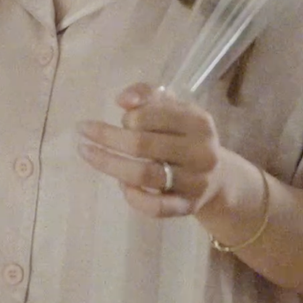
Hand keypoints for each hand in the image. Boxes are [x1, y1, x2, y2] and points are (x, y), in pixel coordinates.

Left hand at [76, 83, 262, 220]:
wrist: (219, 179)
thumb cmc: (185, 137)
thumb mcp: (174, 109)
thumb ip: (148, 95)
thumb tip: (123, 100)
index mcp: (199, 122)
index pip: (151, 115)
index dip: (128, 116)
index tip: (119, 117)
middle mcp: (201, 152)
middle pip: (142, 145)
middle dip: (106, 137)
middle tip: (83, 131)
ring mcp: (195, 182)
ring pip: (144, 175)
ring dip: (109, 164)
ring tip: (87, 152)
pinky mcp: (187, 207)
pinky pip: (154, 207)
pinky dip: (133, 197)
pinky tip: (120, 184)